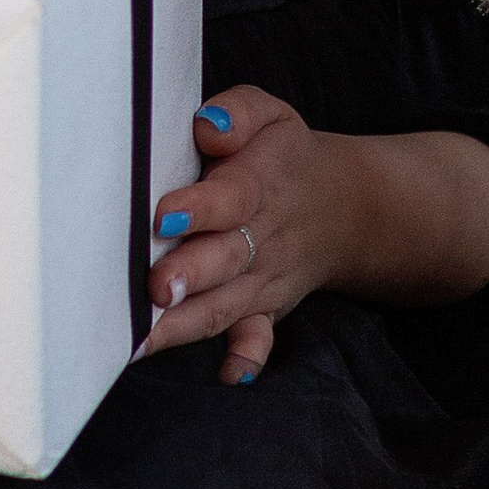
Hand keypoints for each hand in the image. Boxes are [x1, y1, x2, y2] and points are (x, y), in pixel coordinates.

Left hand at [143, 90, 373, 387]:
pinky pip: (261, 336)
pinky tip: (229, 376)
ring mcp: (263, 278)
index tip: (164, 215)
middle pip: (225, 257)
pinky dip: (248, 358)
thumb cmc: (280, 156)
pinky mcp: (266, 307)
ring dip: (188, 322)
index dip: (201, 206)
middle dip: (189, 274)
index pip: (232, 195)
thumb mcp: (269, 116)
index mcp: (259, 183)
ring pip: (225, 303)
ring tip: (146, 337)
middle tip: (153, 287)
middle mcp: (260, 237)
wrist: (342, 205)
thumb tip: (209, 126)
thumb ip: (238, 112)